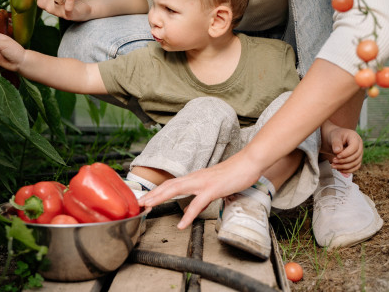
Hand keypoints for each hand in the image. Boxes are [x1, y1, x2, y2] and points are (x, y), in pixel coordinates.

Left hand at [138, 152, 260, 229]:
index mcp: (195, 177)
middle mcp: (195, 178)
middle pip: (168, 185)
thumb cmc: (234, 174)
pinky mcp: (213, 189)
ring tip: (149, 207)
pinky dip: (188, 215)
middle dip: (152, 194)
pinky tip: (181, 224)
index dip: (157, 191)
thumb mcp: (214, 186)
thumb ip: (201, 196)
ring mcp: (203, 183)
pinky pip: (197, 203)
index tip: (145, 198)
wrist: (249, 163)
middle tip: (139, 203)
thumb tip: (192, 207)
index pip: (171, 183)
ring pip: (176, 189)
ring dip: (160, 197)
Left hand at [322, 125, 362, 174]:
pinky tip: (339, 169)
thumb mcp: (334, 137)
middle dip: (344, 161)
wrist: (335, 139)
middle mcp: (360, 146)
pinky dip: (347, 170)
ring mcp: (359, 153)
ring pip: (356, 163)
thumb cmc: (335, 136)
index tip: (337, 156)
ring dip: (344, 167)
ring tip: (333, 166)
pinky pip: (355, 167)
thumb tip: (337, 151)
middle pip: (355, 156)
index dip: (346, 153)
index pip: (354, 147)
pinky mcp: (357, 160)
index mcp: (355, 138)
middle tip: (333, 161)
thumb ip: (336, 143)